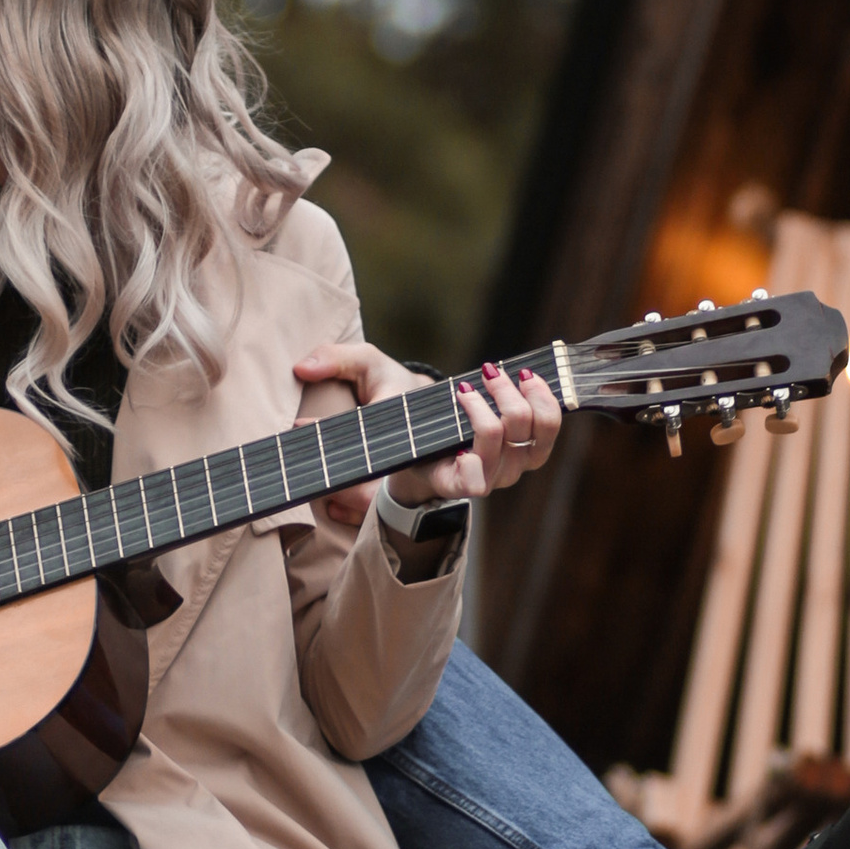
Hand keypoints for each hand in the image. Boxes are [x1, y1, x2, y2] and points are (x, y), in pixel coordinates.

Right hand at [291, 343, 562, 525]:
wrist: (421, 430)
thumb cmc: (392, 413)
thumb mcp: (360, 379)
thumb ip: (332, 366)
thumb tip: (301, 366)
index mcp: (438, 476)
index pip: (468, 483)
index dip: (473, 460)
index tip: (461, 421)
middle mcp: (478, 477)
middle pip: (502, 446)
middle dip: (492, 405)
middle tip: (469, 384)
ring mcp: (506, 467)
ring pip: (529, 436)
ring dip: (517, 398)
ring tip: (496, 374)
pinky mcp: (526, 450)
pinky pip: (548, 432)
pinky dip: (546, 402)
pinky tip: (527, 378)